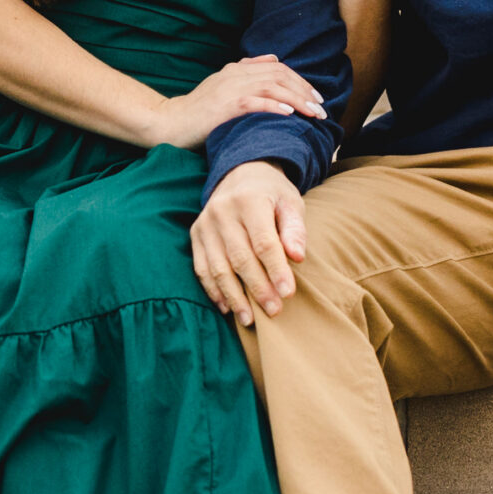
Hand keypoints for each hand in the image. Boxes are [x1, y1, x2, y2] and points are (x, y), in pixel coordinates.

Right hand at [148, 56, 325, 150]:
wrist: (171, 122)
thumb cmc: (199, 110)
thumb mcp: (223, 84)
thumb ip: (248, 71)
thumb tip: (274, 59)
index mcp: (238, 69)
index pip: (278, 68)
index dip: (300, 81)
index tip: (316, 96)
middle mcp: (236, 74)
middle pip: (280, 76)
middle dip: (305, 91)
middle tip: (322, 108)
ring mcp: (230, 89)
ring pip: (273, 88)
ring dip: (297, 100)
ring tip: (314, 113)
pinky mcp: (224, 106)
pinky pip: (255, 103)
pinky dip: (274, 107)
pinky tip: (289, 114)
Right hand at [190, 159, 307, 324]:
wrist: (240, 174)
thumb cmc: (272, 194)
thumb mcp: (291, 203)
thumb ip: (295, 229)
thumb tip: (296, 257)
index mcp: (250, 201)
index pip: (264, 242)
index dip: (276, 270)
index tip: (288, 293)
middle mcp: (222, 211)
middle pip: (240, 258)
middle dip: (258, 288)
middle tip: (274, 311)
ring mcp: (205, 224)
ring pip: (218, 267)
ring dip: (234, 296)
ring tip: (250, 319)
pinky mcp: (196, 235)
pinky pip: (202, 268)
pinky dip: (214, 290)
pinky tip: (228, 307)